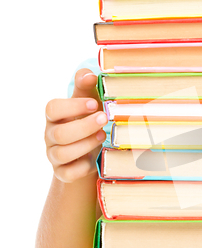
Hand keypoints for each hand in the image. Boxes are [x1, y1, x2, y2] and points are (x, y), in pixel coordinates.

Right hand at [45, 68, 107, 182]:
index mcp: (55, 116)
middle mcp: (51, 135)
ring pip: (63, 153)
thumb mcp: (88, 101)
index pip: (52, 108)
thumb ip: (86, 86)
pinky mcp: (62, 172)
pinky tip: (95, 158)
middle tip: (105, 119)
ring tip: (103, 135)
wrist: (87, 150)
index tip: (95, 103)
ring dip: (86, 144)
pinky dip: (82, 167)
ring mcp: (54, 155)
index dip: (73, 106)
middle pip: (60, 133)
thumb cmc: (87, 120)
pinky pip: (68, 173)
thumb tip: (90, 74)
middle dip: (84, 126)